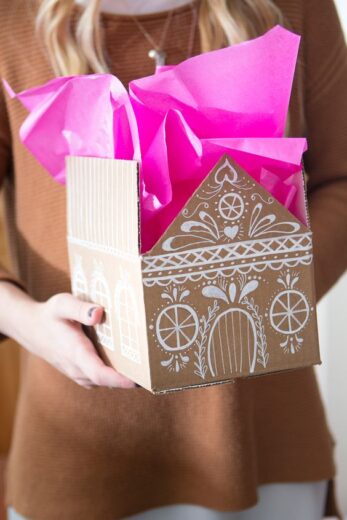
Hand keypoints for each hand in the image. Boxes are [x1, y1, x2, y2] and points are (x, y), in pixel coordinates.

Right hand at [0, 282, 134, 388]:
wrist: (32, 329)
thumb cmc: (50, 315)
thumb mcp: (62, 304)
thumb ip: (80, 308)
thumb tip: (99, 313)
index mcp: (75, 352)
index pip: (98, 373)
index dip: (119, 379)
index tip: (138, 379)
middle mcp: (77, 368)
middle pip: (106, 381)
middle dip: (129, 379)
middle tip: (154, 372)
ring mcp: (78, 374)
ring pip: (104, 382)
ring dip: (123, 378)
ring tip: (147, 369)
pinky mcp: (81, 374)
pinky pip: (100, 379)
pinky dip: (114, 376)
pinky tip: (130, 365)